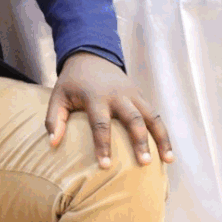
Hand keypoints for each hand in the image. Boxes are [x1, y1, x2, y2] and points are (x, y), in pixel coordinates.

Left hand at [46, 52, 172, 168]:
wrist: (91, 55)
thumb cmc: (72, 82)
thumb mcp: (58, 95)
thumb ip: (54, 119)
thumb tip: (53, 144)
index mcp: (96, 96)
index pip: (100, 124)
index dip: (103, 145)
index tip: (105, 166)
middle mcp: (118, 95)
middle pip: (133, 119)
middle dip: (140, 142)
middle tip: (145, 163)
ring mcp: (133, 94)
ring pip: (152, 117)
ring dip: (162, 138)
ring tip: (168, 160)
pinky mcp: (141, 95)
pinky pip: (155, 115)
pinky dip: (163, 132)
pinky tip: (168, 152)